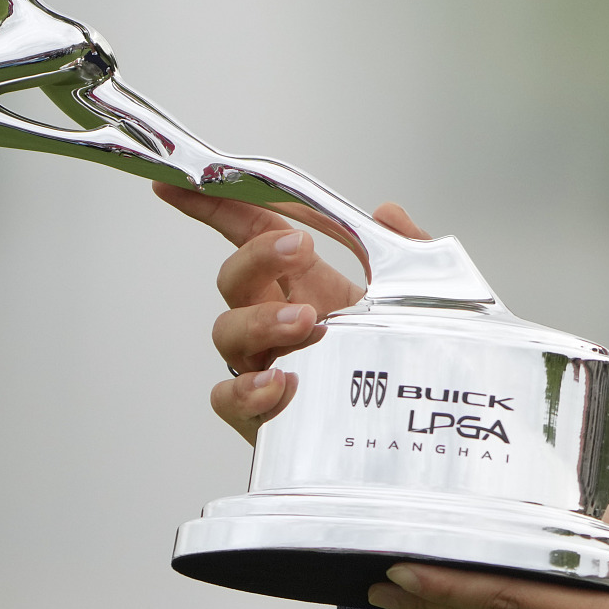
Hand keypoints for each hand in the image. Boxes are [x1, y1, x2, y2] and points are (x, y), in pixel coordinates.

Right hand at [152, 183, 427, 443]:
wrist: (423, 425)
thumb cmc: (412, 359)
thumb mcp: (425, 295)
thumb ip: (412, 249)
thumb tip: (387, 213)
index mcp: (307, 284)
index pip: (252, 233)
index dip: (216, 206)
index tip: (183, 183)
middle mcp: (277, 321)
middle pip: (235, 277)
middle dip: (259, 255)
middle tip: (302, 250)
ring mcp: (266, 365)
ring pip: (226, 332)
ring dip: (262, 320)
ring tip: (308, 322)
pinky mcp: (265, 414)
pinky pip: (230, 398)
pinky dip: (248, 389)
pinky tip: (282, 383)